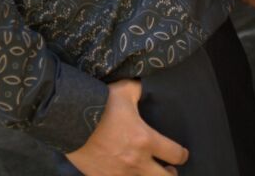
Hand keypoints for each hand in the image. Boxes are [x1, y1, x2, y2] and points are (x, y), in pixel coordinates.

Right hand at [65, 79, 187, 175]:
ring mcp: (120, 174)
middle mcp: (137, 161)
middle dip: (170, 174)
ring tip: (149, 173)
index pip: (175, 154)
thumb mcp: (124, 90)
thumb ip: (139, 90)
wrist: (71, 118)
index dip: (183, 155)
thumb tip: (146, 87)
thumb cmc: (99, 103)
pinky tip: (127, 174)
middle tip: (169, 169)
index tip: (183, 154)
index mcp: (145, 139)